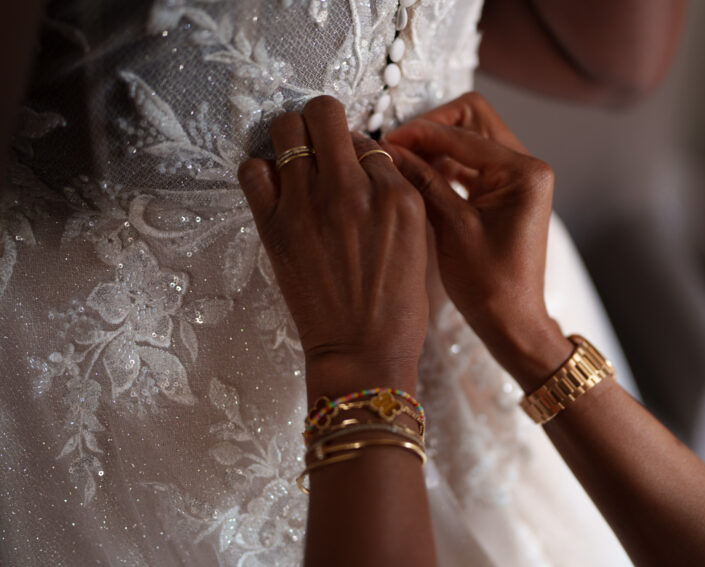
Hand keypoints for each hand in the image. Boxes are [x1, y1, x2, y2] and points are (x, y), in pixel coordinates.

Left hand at [238, 96, 428, 397]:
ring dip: (292, 138)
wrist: (363, 352)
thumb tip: (368, 160)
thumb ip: (397, 194)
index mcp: (398, 195)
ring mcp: (310, 206)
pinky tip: (276, 188)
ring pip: (286, 129)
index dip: (359, 151)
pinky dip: (262, 170)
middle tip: (321, 142)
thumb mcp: (419, 240)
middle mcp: (354, 191)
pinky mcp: (275, 227)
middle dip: (322, 121)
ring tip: (297, 161)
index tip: (354, 169)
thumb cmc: (397, 304)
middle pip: (324, 113)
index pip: (370, 140)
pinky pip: (253, 169)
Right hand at [383, 93, 570, 388]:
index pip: (464, 132)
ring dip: (435, 147)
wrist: (512, 324)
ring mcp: (516, 180)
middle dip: (432, 128)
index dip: (420, 133)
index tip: (384, 141)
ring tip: (399, 163)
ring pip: (469, 141)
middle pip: (472, 121)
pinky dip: (443, 167)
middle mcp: (526, 168)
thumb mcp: (452, 228)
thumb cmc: (489, 285)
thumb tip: (388, 149)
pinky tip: (415, 178)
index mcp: (524, 171)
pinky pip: (470, 166)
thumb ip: (423, 181)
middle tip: (396, 147)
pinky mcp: (504, 195)